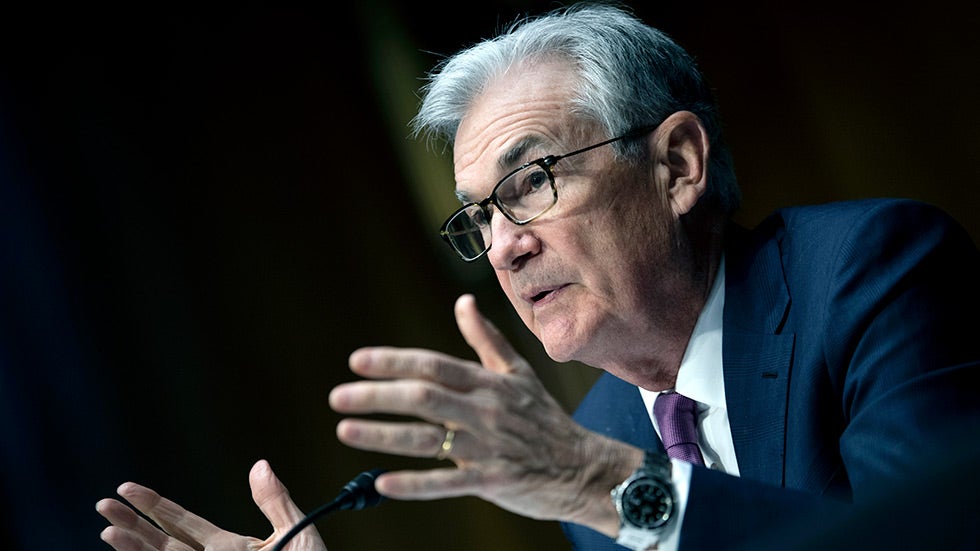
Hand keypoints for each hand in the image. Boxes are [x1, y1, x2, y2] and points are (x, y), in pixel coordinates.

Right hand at [96, 459, 326, 550]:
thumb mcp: (298, 534)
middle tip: (104, 503)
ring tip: (108, 532)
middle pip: (163, 544)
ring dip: (134, 550)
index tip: (127, 488)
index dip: (156, 506)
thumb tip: (259, 465)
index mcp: (231, 548)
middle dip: (133, 525)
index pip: (184, 524)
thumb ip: (275, 503)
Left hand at [329, 294, 641, 535]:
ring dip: (384, 435)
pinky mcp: (492, 481)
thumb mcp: (518, 372)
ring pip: (429, 440)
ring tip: (345, 430)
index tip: (358, 361)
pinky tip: (383, 483)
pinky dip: (415, 484)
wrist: (582, 466)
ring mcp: (488, 447)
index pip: (434, 365)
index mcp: (488, 383)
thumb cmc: (544, 418)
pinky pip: (447, 484)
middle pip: (424, 398)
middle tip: (338, 396)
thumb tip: (462, 301)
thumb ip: (485, 339)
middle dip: (377, 395)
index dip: (394, 362)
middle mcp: (485, 411)